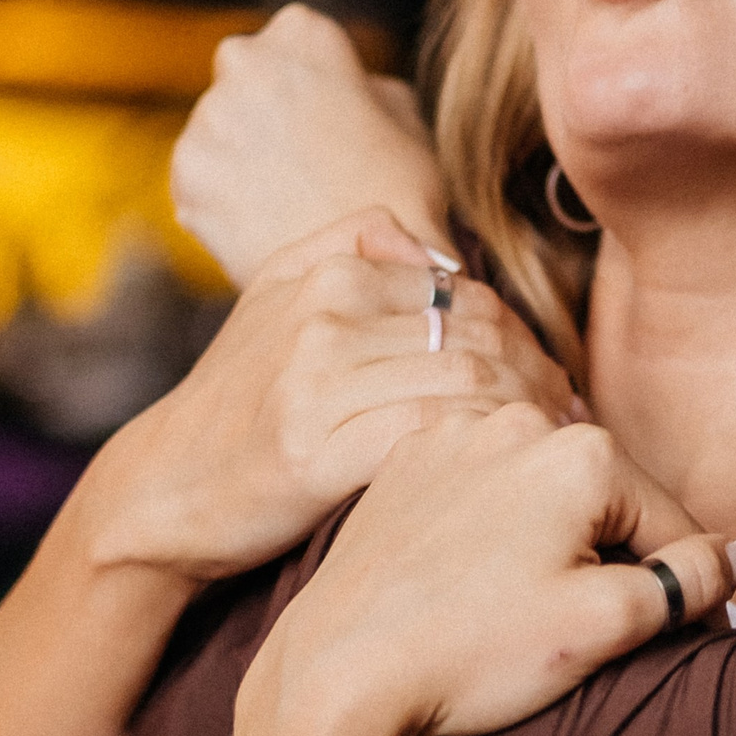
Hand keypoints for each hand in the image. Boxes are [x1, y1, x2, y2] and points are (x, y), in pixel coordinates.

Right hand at [78, 213, 581, 584]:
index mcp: (331, 272)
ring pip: (467, 382)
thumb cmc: (236, 403)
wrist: (163, 490)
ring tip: (549, 452)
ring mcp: (319, 381)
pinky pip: (430, 435)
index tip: (556, 386)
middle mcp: (327, 315)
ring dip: (524, 418)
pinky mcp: (317, 451)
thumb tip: (437, 250)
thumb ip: (350, 245)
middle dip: (539, 380)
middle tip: (572, 423)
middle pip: (478, 335)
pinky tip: (501, 477)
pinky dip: (479, 450)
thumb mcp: (274, 296)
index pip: (468, 296)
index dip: (526, 341)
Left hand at [173, 4, 451, 286]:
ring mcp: (206, 122)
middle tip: (304, 164)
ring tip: (288, 202)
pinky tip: (266, 226)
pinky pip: (201, 185)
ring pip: (218, 135)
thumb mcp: (408, 119)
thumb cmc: (402, 195)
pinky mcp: (184, 179)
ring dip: (241, 160)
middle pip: (245, 82)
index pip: (293, 42)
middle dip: (266, 114)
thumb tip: (350, 89)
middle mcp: (242, 63)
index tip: (330, 120)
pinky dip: (224, 204)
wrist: (371, 271)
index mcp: (300, 33)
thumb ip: (365, 86)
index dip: (314, 85)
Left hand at [230, 407, 735, 735]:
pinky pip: (480, 487)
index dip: (680, 584)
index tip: (666, 633)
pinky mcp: (404, 461)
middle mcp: (518, 420)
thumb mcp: (604, 626)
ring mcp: (454, 435)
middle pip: (607, 494)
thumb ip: (689, 581)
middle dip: (611, 554)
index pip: (672, 520)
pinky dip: (492, 526)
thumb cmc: (472, 653)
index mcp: (582, 452)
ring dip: (551, 537)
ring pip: (541, 487)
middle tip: (580, 627)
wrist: (336, 672)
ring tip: (520, 608)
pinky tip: (471, 582)